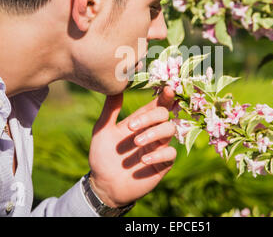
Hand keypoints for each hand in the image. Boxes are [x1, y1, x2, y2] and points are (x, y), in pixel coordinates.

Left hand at [88, 86, 175, 207]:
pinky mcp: (162, 165)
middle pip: (164, 115)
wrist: (103, 185)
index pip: (156, 105)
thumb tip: (115, 87)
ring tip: (136, 143)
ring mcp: (158, 148)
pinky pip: (170, 154)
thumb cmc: (102, 157)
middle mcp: (152, 132)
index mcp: (140, 122)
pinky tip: (142, 160)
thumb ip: (110, 110)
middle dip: (150, 117)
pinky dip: (158, 155)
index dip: (164, 96)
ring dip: (154, 133)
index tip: (167, 88)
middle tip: (131, 127)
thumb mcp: (102, 131)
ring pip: (170, 131)